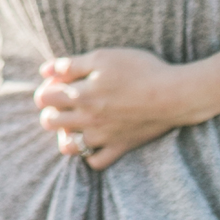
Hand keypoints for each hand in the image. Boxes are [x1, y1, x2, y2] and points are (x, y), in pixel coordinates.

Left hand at [33, 47, 209, 169]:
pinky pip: (95, 162)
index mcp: (80, 95)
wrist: (175, 94)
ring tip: (73, 123)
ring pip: (68, 146)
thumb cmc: (140, 70)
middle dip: (50, 110)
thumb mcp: (103, 58)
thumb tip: (45, 70)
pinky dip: (89, 155)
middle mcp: (87, 119)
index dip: (46, 87)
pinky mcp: (120, 147)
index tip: (57, 82)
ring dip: (65, 134)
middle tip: (63, 102)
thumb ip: (71, 64)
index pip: (45, 97)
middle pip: (50, 122)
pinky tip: (93, 142)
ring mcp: (103, 137)